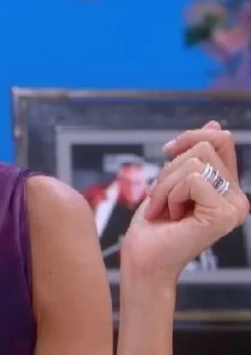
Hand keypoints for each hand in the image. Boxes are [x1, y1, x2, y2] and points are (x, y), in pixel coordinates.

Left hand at [121, 121, 249, 282]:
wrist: (144, 257)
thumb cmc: (154, 224)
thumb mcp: (173, 180)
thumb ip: (196, 156)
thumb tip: (215, 125)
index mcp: (228, 188)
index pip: (220, 140)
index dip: (190, 137)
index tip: (167, 151)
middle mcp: (238, 198)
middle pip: (204, 147)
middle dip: (170, 170)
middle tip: (166, 199)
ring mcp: (235, 208)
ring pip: (193, 163)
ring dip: (166, 186)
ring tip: (167, 210)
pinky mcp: (224, 215)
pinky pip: (191, 180)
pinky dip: (170, 195)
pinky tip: (171, 217)